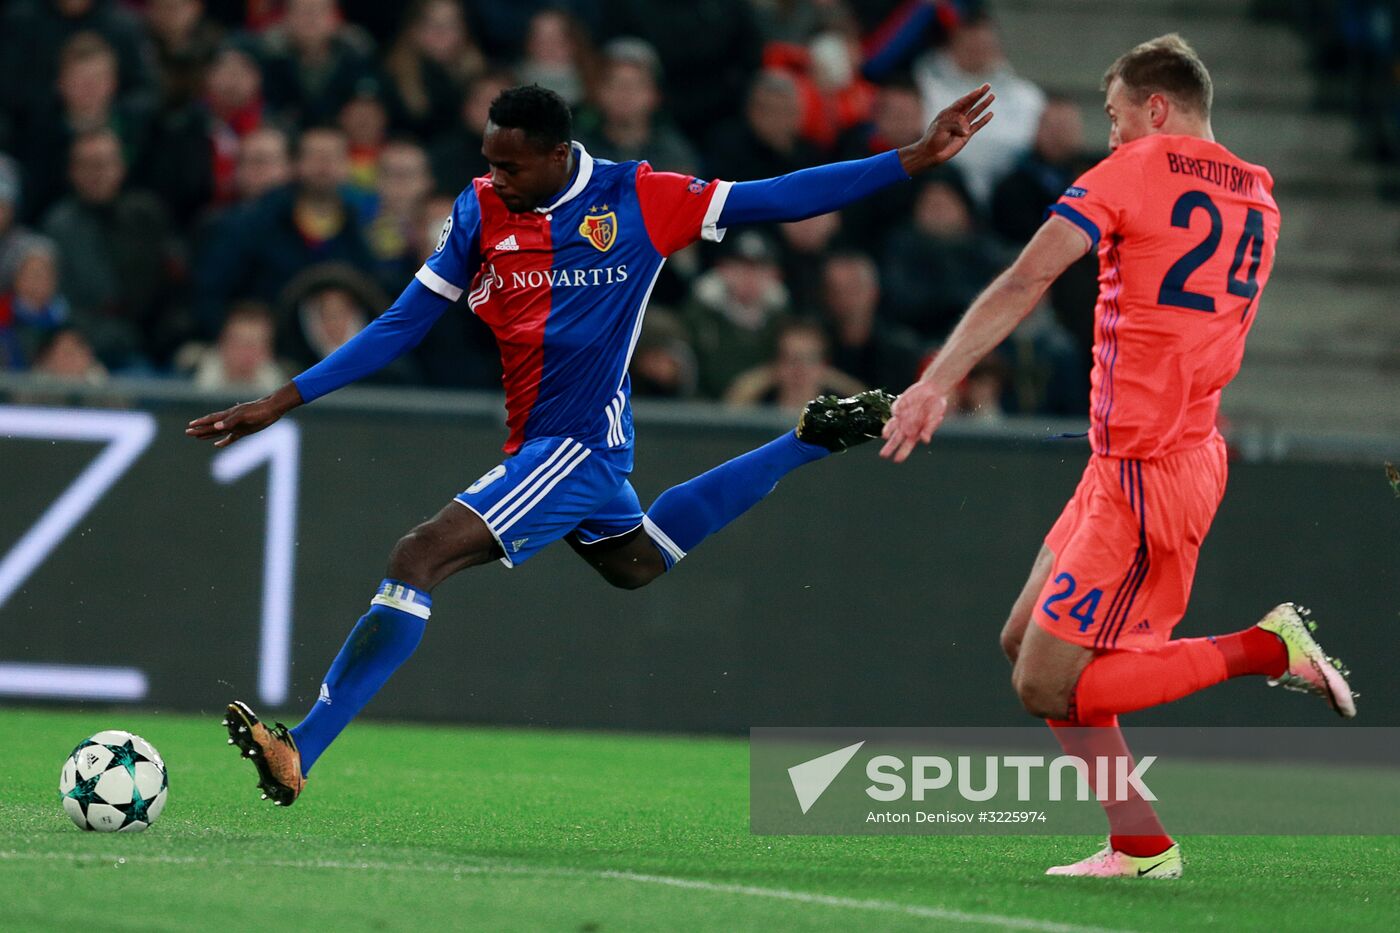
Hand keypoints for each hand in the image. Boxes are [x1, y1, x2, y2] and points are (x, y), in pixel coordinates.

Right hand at [185, 383, 301, 447]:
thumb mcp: (244, 415)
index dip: (200, 423)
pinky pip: (231, 438)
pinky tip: (217, 445)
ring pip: (218, 432)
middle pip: (211, 426)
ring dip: (208, 434)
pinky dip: (224, 442)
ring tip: (198, 437)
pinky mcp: (244, 431)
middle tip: (187, 432)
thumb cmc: (257, 410)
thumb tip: (216, 427)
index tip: (189, 425)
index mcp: (228, 415)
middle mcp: (230, 421)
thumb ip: (230, 421)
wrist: (271, 410)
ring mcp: (236, 426)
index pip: (211, 420)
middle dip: (200, 429)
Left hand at [880, 382, 948, 462]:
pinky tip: (897, 414)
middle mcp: (906, 426)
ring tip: (885, 436)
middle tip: (883, 455)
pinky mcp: (898, 406)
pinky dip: (895, 412)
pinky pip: (895, 410)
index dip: (902, 453)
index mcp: (915, 433)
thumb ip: (929, 429)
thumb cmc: (936, 407)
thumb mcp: (935, 419)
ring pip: (891, 426)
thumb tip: (925, 441)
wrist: (933, 390)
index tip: (897, 460)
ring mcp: (901, 417)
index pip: (907, 446)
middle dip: (889, 447)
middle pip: (895, 439)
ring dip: (887, 431)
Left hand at [898, 84, 994, 174]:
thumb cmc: (933, 138)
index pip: (962, 101)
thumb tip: (966, 130)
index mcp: (949, 113)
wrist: (931, 153)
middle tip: (988, 85)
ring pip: (975, 112)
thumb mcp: (941, 128)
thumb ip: (954, 126)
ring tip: (992, 96)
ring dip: (983, 105)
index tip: (979, 89)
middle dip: (979, 95)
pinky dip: (984, 120)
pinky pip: (977, 125)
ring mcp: (962, 126)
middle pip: (970, 103)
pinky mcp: (966, 135)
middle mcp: (957, 117)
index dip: (971, 95)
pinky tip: (990, 114)